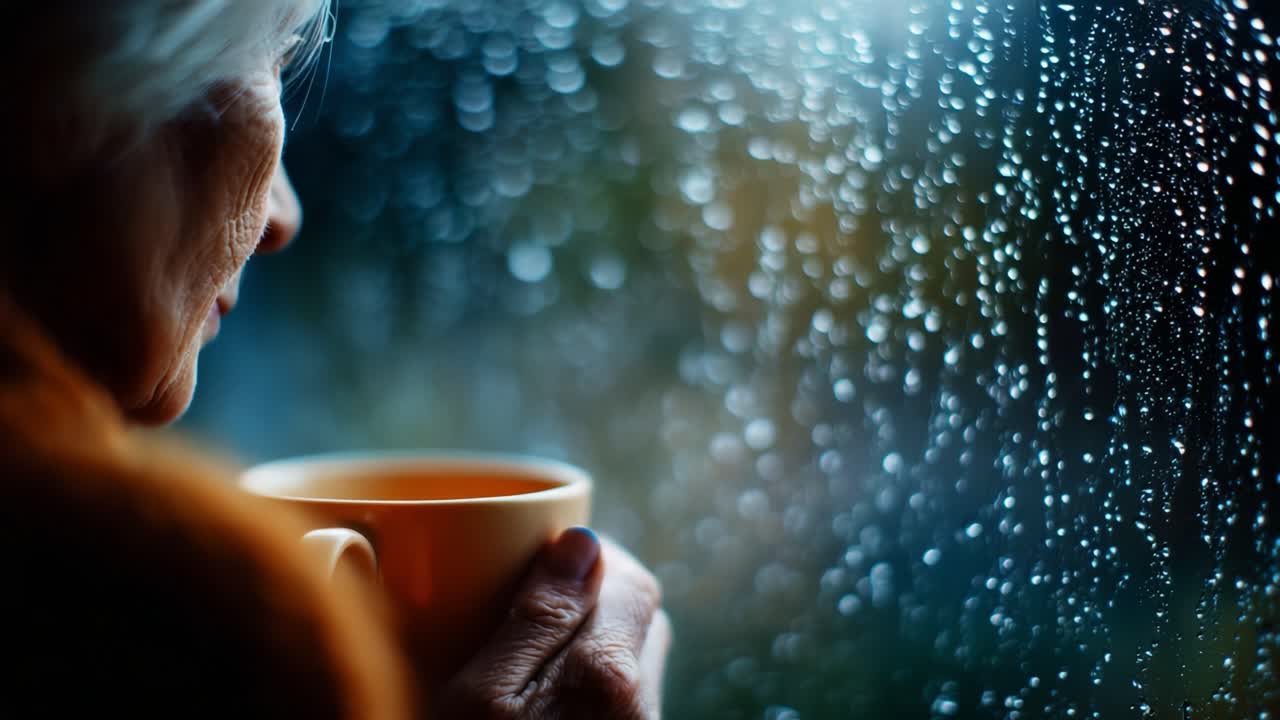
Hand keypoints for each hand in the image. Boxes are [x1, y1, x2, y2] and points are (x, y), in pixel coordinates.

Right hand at [435, 528, 670, 718]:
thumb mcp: (479, 695)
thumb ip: (537, 618)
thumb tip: (583, 539)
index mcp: (607, 673)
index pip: (632, 581)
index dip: (596, 556)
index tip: (549, 552)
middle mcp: (640, 704)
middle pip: (641, 618)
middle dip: (597, 598)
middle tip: (537, 595)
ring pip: (637, 662)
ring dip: (598, 644)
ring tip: (539, 648)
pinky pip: (626, 701)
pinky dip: (594, 685)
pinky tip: (552, 696)